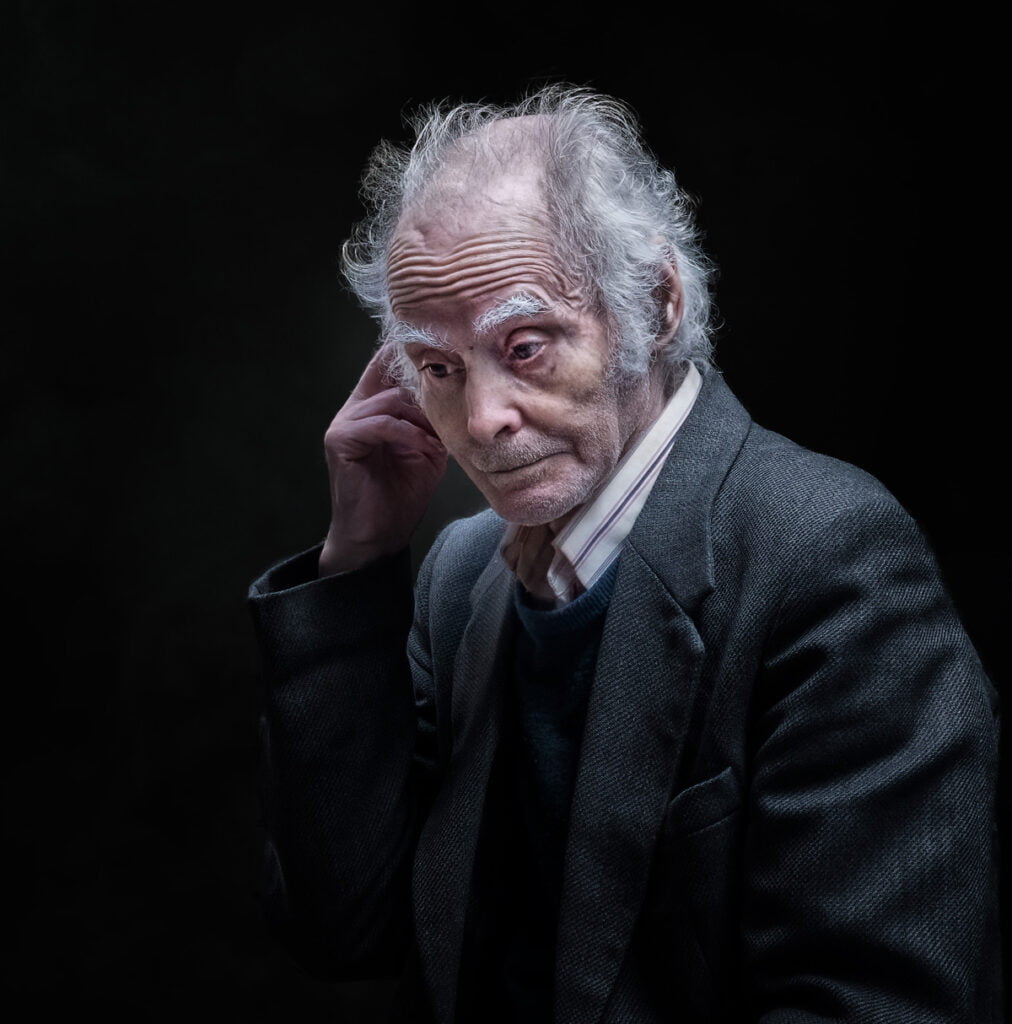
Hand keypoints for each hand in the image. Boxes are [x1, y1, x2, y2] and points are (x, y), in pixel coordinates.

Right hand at [319, 343, 446, 575]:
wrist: (379, 535)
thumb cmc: (401, 496)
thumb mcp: (427, 452)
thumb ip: (432, 423)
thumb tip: (456, 397)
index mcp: (373, 409)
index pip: (386, 366)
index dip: (410, 356)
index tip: (443, 352)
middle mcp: (355, 411)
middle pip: (394, 380)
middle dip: (428, 398)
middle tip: (451, 418)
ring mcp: (344, 424)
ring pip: (390, 401)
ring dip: (422, 420)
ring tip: (438, 443)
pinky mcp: (340, 441)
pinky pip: (381, 424)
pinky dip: (408, 435)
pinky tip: (424, 450)